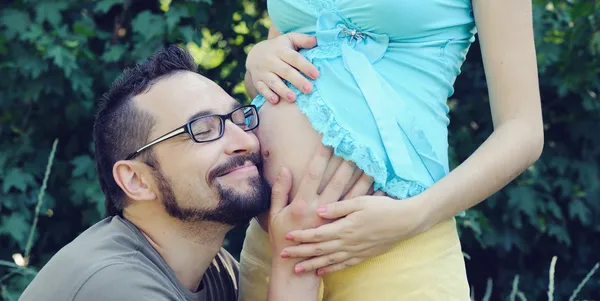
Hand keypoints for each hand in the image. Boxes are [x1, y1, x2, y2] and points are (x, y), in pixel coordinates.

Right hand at [246, 33, 318, 103]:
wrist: (254, 54)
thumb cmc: (279, 47)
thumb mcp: (289, 39)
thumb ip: (303, 40)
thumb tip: (318, 40)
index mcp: (281, 50)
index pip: (294, 58)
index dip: (305, 66)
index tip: (316, 74)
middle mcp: (270, 60)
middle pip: (285, 71)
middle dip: (297, 81)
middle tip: (309, 89)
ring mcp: (263, 72)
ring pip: (273, 82)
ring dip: (283, 90)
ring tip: (293, 98)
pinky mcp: (257, 81)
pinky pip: (261, 89)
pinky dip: (268, 95)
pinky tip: (276, 101)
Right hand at [268, 145, 372, 272]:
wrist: (293, 268)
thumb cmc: (282, 238)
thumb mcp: (275, 214)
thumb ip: (280, 191)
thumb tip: (284, 169)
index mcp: (302, 204)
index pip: (312, 174)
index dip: (320, 157)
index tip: (327, 141)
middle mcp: (319, 212)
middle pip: (336, 182)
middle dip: (345, 164)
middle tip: (356, 147)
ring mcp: (332, 222)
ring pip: (350, 196)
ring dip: (360, 179)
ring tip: (371, 163)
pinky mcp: (341, 231)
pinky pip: (356, 212)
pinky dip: (366, 200)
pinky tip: (377, 188)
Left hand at [281, 194, 428, 274]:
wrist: (406, 222)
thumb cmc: (383, 207)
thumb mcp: (360, 202)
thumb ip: (338, 207)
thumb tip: (319, 210)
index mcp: (345, 228)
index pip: (317, 234)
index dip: (301, 236)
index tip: (288, 237)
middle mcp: (347, 243)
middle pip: (319, 250)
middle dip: (300, 253)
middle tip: (284, 255)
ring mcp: (355, 251)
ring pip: (329, 261)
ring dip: (312, 265)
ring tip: (298, 269)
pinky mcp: (363, 256)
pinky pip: (343, 265)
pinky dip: (331, 269)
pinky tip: (322, 272)